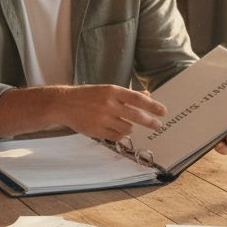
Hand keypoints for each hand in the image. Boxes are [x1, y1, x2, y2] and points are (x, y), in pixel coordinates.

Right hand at [52, 84, 167, 141]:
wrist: (63, 104)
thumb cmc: (87, 96)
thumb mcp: (107, 90)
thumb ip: (126, 94)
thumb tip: (147, 94)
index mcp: (111, 91)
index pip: (137, 99)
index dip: (152, 106)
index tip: (163, 111)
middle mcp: (108, 104)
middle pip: (136, 116)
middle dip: (150, 122)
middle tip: (158, 125)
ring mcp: (103, 119)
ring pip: (127, 128)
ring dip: (130, 127)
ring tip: (126, 124)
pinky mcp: (97, 131)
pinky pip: (117, 136)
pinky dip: (120, 134)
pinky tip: (116, 130)